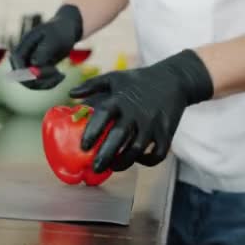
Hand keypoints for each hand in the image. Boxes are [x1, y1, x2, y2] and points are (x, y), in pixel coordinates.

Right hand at [10, 4, 82, 89]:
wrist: (66, 30)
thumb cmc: (61, 31)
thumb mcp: (55, 39)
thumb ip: (44, 50)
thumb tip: (34, 64)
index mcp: (24, 44)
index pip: (17, 62)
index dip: (26, 72)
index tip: (44, 74)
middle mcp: (23, 56)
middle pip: (21, 76)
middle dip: (39, 81)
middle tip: (58, 75)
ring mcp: (29, 64)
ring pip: (31, 83)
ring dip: (47, 83)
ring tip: (62, 75)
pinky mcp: (37, 71)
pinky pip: (39, 83)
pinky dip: (50, 83)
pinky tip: (62, 76)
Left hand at [69, 50, 213, 172]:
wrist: (174, 79)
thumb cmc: (138, 80)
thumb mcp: (115, 78)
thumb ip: (92, 85)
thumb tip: (70, 94)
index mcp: (121, 99)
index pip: (103, 115)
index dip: (92, 132)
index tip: (83, 147)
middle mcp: (136, 112)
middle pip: (119, 138)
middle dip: (105, 155)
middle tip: (95, 167)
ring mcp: (153, 123)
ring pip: (137, 150)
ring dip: (123, 162)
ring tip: (112, 167)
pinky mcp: (167, 132)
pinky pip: (158, 154)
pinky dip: (147, 161)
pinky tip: (137, 161)